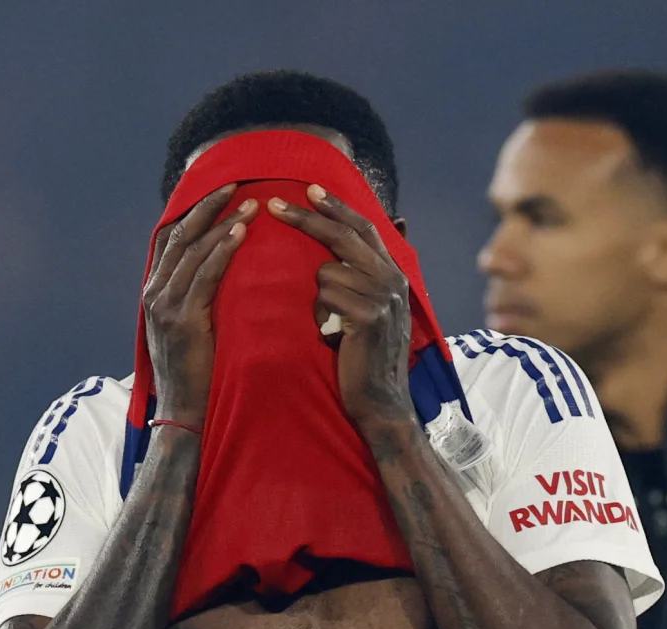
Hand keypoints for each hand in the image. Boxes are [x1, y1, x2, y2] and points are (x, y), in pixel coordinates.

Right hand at [142, 184, 256, 429]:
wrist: (182, 410)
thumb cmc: (193, 372)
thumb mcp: (187, 329)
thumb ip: (193, 300)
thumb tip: (215, 277)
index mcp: (153, 292)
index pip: (171, 240)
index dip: (193, 212)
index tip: (219, 191)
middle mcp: (154, 293)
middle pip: (180, 235)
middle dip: (208, 206)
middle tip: (235, 183)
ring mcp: (165, 305)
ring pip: (193, 250)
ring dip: (223, 222)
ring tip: (250, 204)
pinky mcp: (183, 319)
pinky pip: (205, 274)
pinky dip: (222, 249)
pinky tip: (241, 233)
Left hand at [267, 184, 414, 430]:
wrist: (381, 402)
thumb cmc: (366, 356)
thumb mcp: (373, 309)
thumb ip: (367, 273)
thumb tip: (388, 227)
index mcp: (393, 273)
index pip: (362, 227)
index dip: (336, 207)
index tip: (309, 189)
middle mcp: (392, 279)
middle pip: (344, 235)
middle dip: (307, 218)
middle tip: (273, 204)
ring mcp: (383, 296)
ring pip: (327, 270)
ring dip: (317, 296)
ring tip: (330, 324)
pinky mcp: (368, 316)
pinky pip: (326, 295)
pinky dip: (320, 314)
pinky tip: (331, 335)